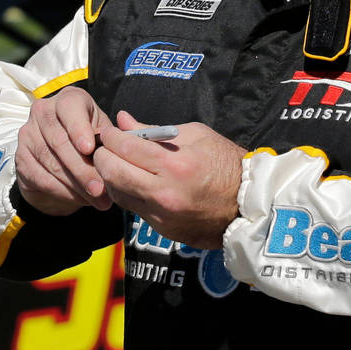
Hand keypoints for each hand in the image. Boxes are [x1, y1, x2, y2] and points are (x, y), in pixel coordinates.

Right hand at [15, 86, 114, 214]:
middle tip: (100, 190)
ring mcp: (28, 134)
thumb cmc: (89, 139)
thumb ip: (110, 138)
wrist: (61, 155)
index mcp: (68, 99)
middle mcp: (44, 111)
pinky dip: (61, 191)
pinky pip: (40, 177)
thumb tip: (121, 147)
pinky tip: (78, 199)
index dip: (79, 129)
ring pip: (51, 162)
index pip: (70, 109)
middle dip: (83, 169)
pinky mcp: (20, 157)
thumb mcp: (102, 133)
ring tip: (96, 199)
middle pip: (60, 141)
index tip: (89, 149)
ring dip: (75, 185)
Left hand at [93, 111, 246, 248]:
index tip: (109, 132)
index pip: (126, 148)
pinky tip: (131, 181)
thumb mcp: (195, 135)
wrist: (248, 205)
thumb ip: (153, 129)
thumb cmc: (225, 162)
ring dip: (109, 177)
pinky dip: (125, 192)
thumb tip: (123, 120)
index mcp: (175, 165)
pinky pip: (132, 208)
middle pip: (113, 174)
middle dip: (102, 157)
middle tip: (104, 148)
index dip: (111, 137)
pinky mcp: (161, 229)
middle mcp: (164, 194)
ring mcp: (161, 215)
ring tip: (115, 163)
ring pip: (117, 194)